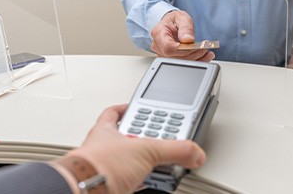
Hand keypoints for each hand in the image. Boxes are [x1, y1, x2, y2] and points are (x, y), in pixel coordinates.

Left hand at [68, 104, 205, 193]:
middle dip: (143, 138)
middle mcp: (103, 147)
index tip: (139, 107)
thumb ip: (174, 149)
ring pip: (127, 160)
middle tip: (159, 139)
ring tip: (159, 164)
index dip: (127, 108)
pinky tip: (149, 182)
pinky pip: (127, 180)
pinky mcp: (109, 185)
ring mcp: (105, 167)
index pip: (114, 112)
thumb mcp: (145, 150)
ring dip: (143, 163)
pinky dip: (140, 181)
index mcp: (106, 129)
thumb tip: (193, 151)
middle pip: (126, 137)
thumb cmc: (99, 165)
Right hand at [150, 10, 214, 61]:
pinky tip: (204, 57)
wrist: (172, 24)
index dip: (183, 49)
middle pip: (174, 57)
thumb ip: (185, 28)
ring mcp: (162, 54)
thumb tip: (188, 39)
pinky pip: (181, 64)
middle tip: (204, 48)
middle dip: (192, 55)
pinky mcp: (169, 59)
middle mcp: (158, 45)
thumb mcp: (182, 18)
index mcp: (158, 33)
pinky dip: (195, 61)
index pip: (168, 47)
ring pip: (179, 63)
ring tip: (206, 53)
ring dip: (195, 59)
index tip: (195, 46)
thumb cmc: (175, 20)